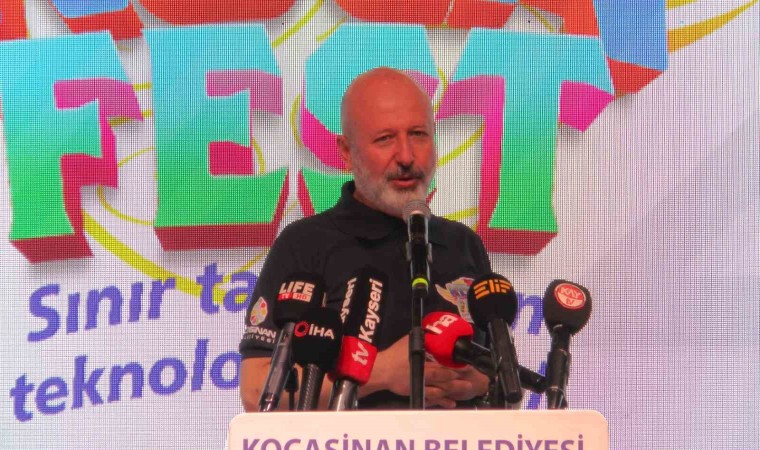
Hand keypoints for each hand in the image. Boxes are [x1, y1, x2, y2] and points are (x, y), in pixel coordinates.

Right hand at [364, 335, 489, 407]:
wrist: (381, 372)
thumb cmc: (394, 356)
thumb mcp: (407, 342)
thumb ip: (421, 337)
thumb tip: (431, 329)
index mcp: (421, 364)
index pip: (440, 368)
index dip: (453, 369)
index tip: (466, 367)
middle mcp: (422, 377)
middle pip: (442, 382)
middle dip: (456, 383)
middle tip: (470, 383)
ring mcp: (420, 387)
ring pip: (438, 392)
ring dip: (452, 392)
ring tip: (465, 392)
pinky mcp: (417, 392)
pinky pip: (432, 399)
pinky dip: (442, 402)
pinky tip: (451, 403)